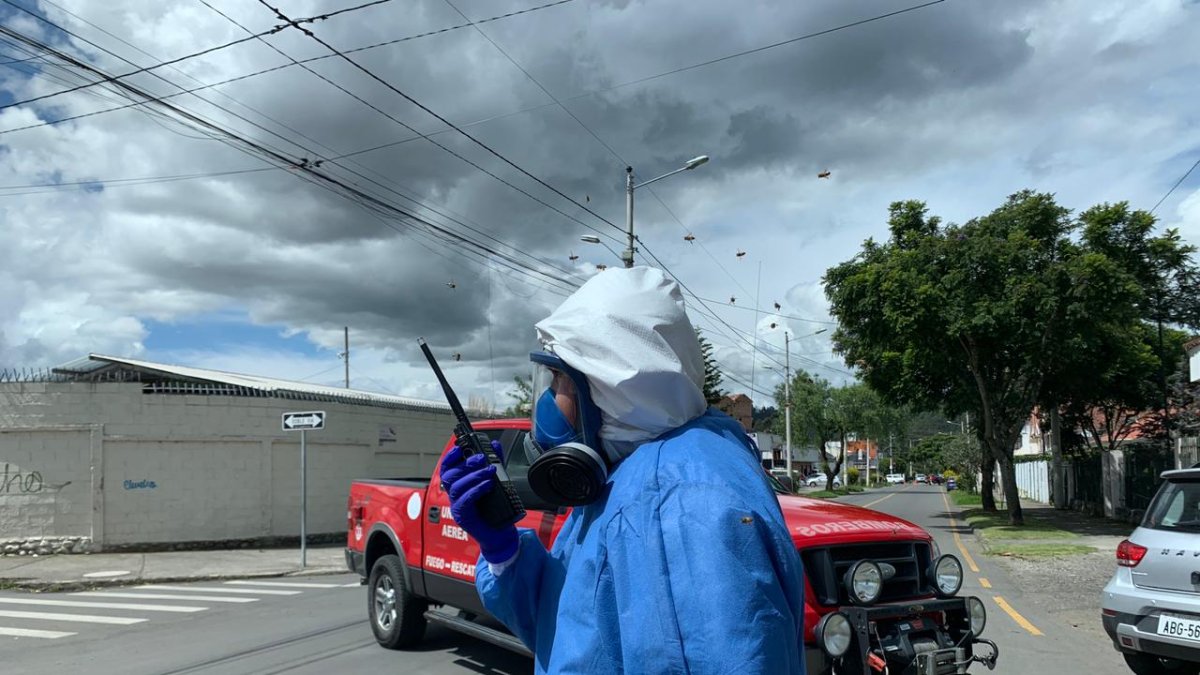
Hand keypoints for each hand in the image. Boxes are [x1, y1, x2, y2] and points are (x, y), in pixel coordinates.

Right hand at [440, 443, 518, 564]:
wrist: (502, 534)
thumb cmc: (496, 509)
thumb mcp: (497, 481)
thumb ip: (495, 463)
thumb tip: (494, 445)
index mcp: (459, 486)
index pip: (447, 469)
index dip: (450, 457)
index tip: (459, 447)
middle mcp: (455, 496)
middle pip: (450, 476)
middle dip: (465, 464)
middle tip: (481, 458)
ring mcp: (457, 507)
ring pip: (456, 487)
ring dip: (474, 475)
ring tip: (489, 470)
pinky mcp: (463, 517)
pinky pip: (464, 501)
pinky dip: (476, 489)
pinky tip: (487, 485)